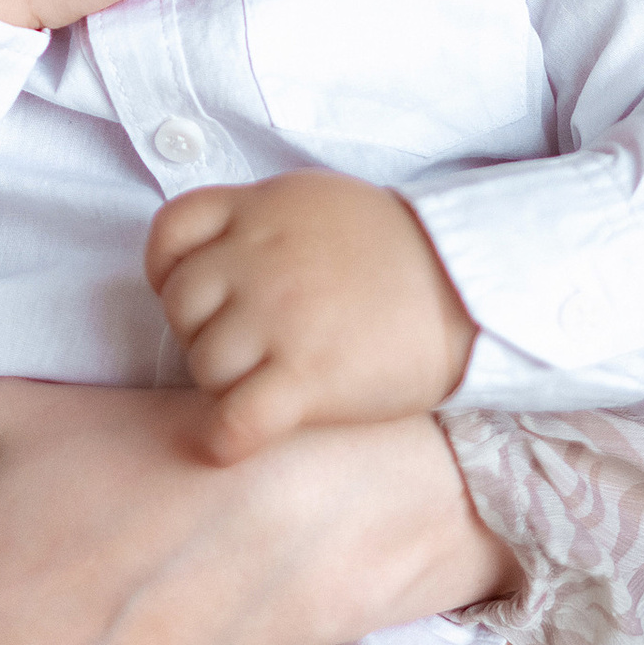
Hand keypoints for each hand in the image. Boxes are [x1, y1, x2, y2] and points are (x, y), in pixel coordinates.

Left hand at [146, 172, 477, 461]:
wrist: (474, 288)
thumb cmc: (400, 250)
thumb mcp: (320, 202)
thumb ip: (261, 219)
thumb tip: (212, 256)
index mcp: (262, 209)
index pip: (170, 233)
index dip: (169, 271)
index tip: (199, 295)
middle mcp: (260, 258)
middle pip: (182, 306)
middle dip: (204, 332)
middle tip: (249, 348)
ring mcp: (280, 317)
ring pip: (204, 365)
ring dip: (224, 385)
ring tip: (265, 384)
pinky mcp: (307, 377)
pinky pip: (232, 420)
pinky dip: (224, 440)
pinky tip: (236, 442)